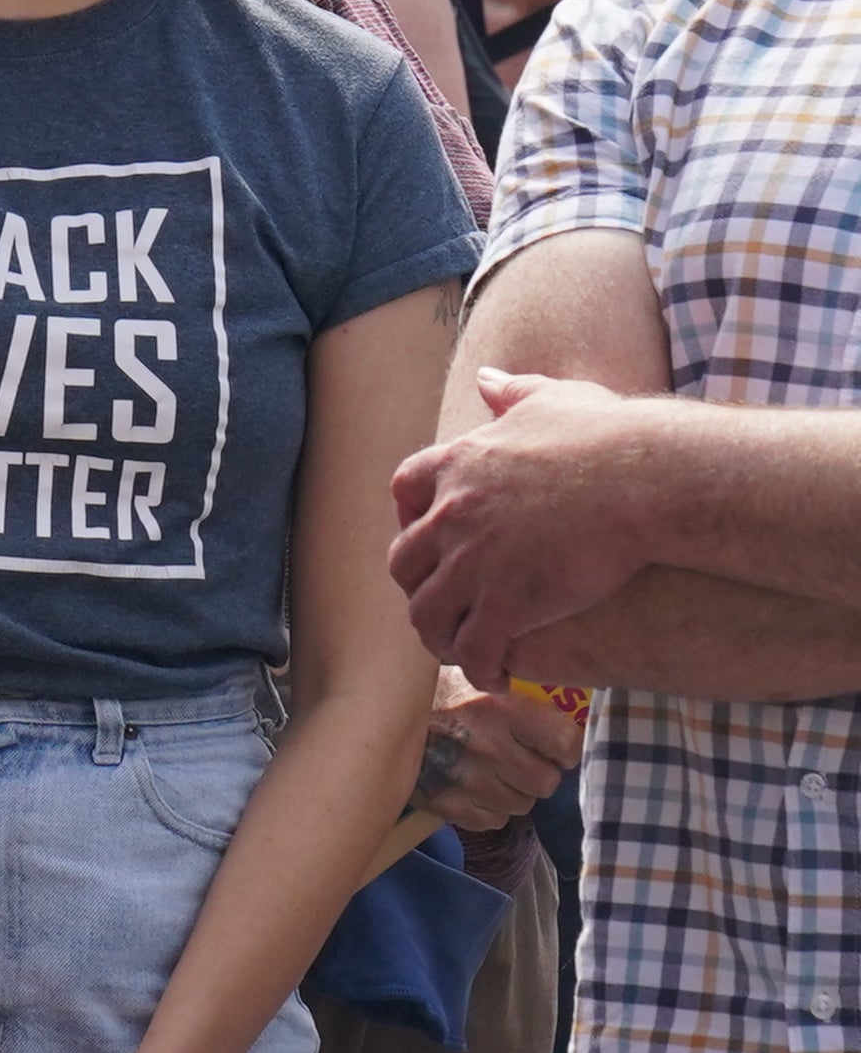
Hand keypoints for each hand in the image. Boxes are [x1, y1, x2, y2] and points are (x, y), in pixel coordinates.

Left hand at [390, 369, 672, 685]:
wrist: (647, 478)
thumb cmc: (611, 437)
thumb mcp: (553, 399)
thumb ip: (513, 392)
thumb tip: (487, 377)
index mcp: (458, 464)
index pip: (405, 490)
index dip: (409, 515)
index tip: (425, 530)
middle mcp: (452, 515)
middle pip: (406, 560)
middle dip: (419, 583)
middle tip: (439, 598)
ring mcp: (474, 562)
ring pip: (428, 612)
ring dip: (439, 633)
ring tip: (459, 649)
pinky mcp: (509, 602)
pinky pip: (474, 648)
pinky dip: (477, 665)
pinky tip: (494, 675)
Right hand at [411, 665, 583, 832]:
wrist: (371, 714)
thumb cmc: (431, 695)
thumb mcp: (475, 681)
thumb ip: (517, 700)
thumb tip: (562, 722)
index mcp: (499, 708)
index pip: (566, 744)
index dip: (563, 748)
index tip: (552, 745)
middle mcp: (488, 746)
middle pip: (546, 782)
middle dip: (535, 773)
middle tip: (515, 758)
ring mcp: (467, 780)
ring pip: (522, 805)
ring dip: (511, 791)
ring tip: (487, 770)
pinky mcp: (448, 805)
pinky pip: (494, 820)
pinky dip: (488, 808)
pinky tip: (470, 786)